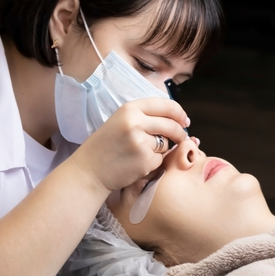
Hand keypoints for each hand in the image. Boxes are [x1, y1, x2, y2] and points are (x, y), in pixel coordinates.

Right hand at [71, 97, 189, 191]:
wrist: (89, 170)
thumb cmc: (105, 147)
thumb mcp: (120, 121)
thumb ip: (144, 117)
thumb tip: (174, 118)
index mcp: (130, 109)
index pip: (166, 105)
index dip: (179, 113)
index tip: (184, 120)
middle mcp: (135, 122)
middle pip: (171, 125)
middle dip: (180, 133)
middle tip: (181, 138)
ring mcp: (141, 141)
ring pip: (166, 144)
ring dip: (161, 150)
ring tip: (140, 153)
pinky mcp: (145, 159)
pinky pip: (160, 160)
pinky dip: (153, 163)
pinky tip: (137, 164)